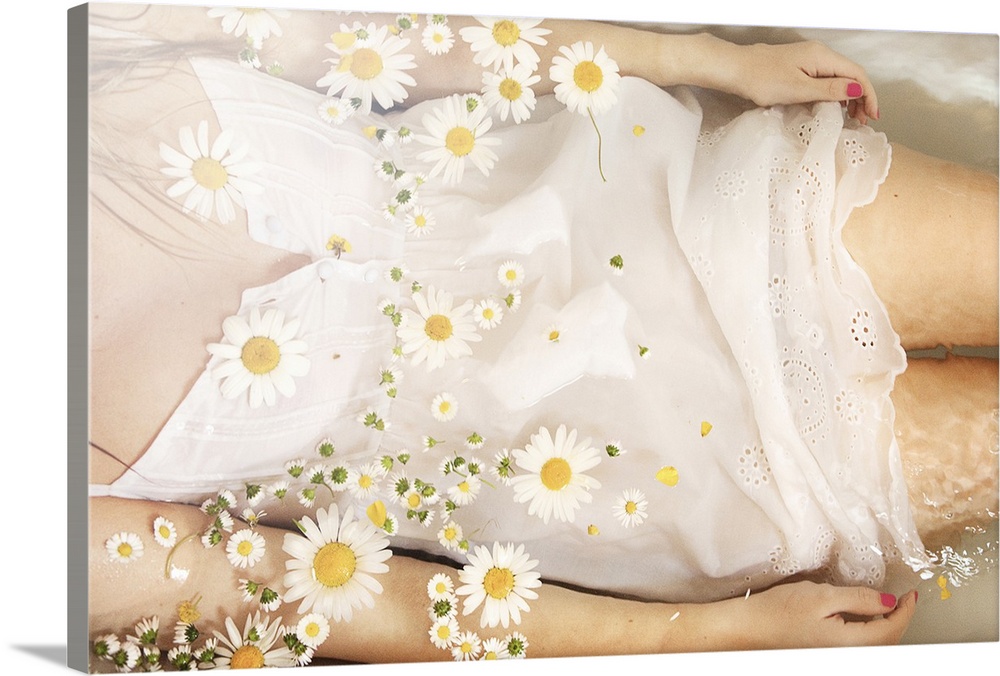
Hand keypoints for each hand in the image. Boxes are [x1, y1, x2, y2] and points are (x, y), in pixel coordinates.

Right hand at [724, 580, 917, 649]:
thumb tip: (888, 603)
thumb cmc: (777, 613)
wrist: (748, 630)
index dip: (905, 611)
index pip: (891, 630)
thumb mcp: (821, 597)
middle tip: (900, 599)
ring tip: (880, 607)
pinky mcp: (827, 657)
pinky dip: (866, 633)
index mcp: (849, 645)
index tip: (910, 595)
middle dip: (897, 621)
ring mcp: (836, 659)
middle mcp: (846, 657)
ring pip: (873, 646)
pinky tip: (858, 619)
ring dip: (882, 628)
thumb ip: (859, 599)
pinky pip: (858, 648)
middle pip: (886, 642)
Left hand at [727, 41, 878, 124]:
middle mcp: (819, 54)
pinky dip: (833, 94)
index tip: (872, 116)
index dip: (869, 96)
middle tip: (862, 122)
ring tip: (851, 118)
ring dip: (848, 98)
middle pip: (850, 76)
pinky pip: (825, 79)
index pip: (857, 75)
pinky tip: (833, 107)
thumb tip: (856, 89)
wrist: (735, 69)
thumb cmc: (761, 79)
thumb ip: (829, 89)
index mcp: (822, 57)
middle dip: (861, 98)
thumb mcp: (799, 89)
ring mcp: (809, 60)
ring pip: (838, 78)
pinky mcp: (799, 67)